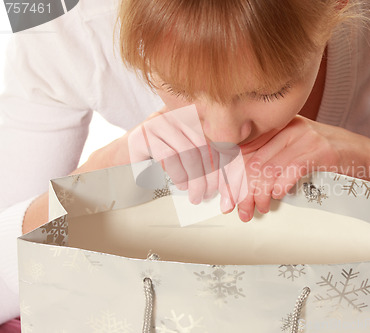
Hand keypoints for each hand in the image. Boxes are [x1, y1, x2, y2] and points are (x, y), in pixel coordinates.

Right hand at [127, 105, 247, 210]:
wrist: (116, 162)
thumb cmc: (154, 162)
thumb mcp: (183, 158)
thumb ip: (203, 160)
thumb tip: (228, 178)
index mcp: (189, 117)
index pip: (214, 139)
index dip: (224, 163)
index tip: (228, 185)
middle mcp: (174, 115)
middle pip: (203, 145)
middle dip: (210, 175)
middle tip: (209, 194)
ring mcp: (157, 123)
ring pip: (188, 151)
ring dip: (196, 178)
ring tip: (195, 194)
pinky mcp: (142, 135)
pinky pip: (169, 156)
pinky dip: (179, 174)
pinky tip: (181, 184)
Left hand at [235, 115, 369, 220]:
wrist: (366, 157)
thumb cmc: (328, 159)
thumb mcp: (295, 153)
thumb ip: (271, 161)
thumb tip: (243, 185)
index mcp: (279, 126)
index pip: (245, 150)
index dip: (232, 175)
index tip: (226, 196)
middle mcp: (290, 127)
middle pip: (254, 161)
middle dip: (243, 191)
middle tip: (241, 210)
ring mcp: (307, 137)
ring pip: (269, 167)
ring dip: (260, 194)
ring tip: (259, 208)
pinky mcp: (323, 150)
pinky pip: (293, 168)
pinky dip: (281, 184)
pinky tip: (277, 195)